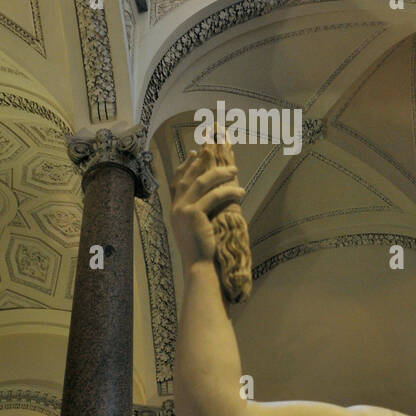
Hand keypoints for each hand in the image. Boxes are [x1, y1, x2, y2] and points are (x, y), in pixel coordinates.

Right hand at [170, 152, 244, 267]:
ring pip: (202, 182)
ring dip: (220, 174)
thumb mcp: (197, 226)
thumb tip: (211, 194)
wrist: (199, 266)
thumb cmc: (203, 249)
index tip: (195, 153)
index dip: (186, 165)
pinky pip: (214, 196)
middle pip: (189, 176)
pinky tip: (241, 191)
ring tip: (234, 170)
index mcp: (174, 209)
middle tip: (213, 149)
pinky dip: (228, 191)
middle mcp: (175, 207)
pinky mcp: (194, 214)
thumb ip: (198, 210)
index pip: (177, 181)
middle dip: (202, 161)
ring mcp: (182, 210)